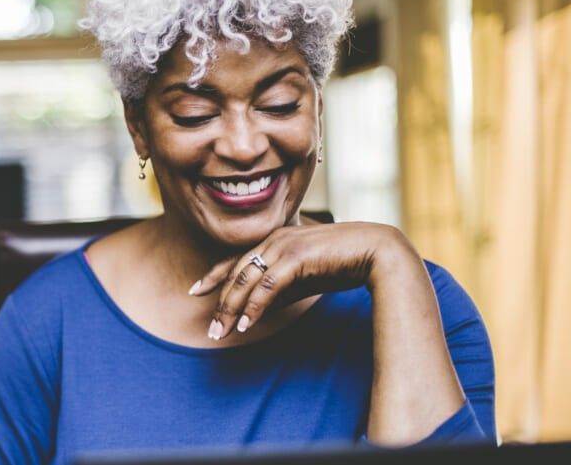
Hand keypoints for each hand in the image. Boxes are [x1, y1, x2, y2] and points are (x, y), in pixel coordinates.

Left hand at [190, 222, 407, 339]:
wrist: (376, 251)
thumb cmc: (343, 263)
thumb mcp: (304, 280)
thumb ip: (281, 292)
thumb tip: (257, 311)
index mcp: (274, 241)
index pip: (235, 260)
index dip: (213, 276)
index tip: (196, 291)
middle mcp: (274, 240)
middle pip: (236, 273)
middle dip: (220, 303)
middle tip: (211, 330)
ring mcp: (283, 246)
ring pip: (246, 280)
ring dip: (232, 308)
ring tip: (223, 333)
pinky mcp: (295, 257)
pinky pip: (267, 286)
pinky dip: (254, 306)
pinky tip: (247, 324)